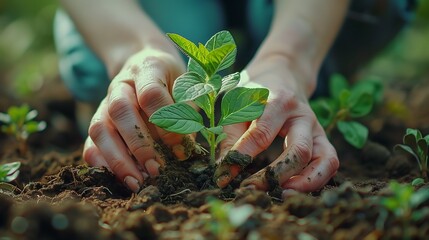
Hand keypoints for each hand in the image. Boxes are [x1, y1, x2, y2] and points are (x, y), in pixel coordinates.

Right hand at [83, 47, 195, 191]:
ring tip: (137, 183)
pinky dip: (101, 164)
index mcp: (148, 69)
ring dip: (118, 159)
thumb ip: (186, 115)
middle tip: (157, 170)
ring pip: (100, 128)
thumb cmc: (171, 81)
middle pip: (120, 110)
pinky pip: (90, 143)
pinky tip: (120, 180)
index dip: (166, 123)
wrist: (145, 64)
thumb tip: (183, 152)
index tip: (180, 148)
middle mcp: (121, 85)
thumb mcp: (186, 89)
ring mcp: (104, 102)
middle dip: (140, 145)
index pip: (151, 93)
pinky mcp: (97, 121)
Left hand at [214, 54, 338, 193]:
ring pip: (323, 159)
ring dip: (305, 183)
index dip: (242, 158)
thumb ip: (230, 138)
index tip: (224, 177)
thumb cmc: (253, 93)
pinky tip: (294, 189)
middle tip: (252, 188)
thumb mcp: (236, 107)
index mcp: (277, 101)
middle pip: (298, 151)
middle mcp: (302, 115)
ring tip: (282, 195)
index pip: (261, 134)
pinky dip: (317, 180)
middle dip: (276, 175)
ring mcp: (316, 128)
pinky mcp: (322, 139)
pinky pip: (329, 162)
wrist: (282, 74)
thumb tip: (223, 173)